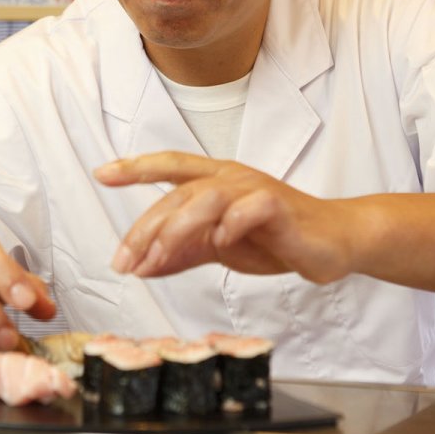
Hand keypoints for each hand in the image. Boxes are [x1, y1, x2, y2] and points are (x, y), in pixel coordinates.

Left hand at [95, 152, 356, 280]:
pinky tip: (220, 243)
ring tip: (156, 260)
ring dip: (176, 230)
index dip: (135, 167)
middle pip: (179, 193)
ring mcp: (256, 189)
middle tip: (123, 261)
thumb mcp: (220, 247)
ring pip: (206, 197)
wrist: (333, 243)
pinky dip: (231, 224)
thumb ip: (183, 253)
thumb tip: (141, 267)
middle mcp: (232, 178)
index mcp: (216, 181)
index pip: (170, 167)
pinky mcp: (280, 207)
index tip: (101, 173)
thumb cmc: (278, 238)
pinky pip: (250, 209)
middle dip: (145, 228)